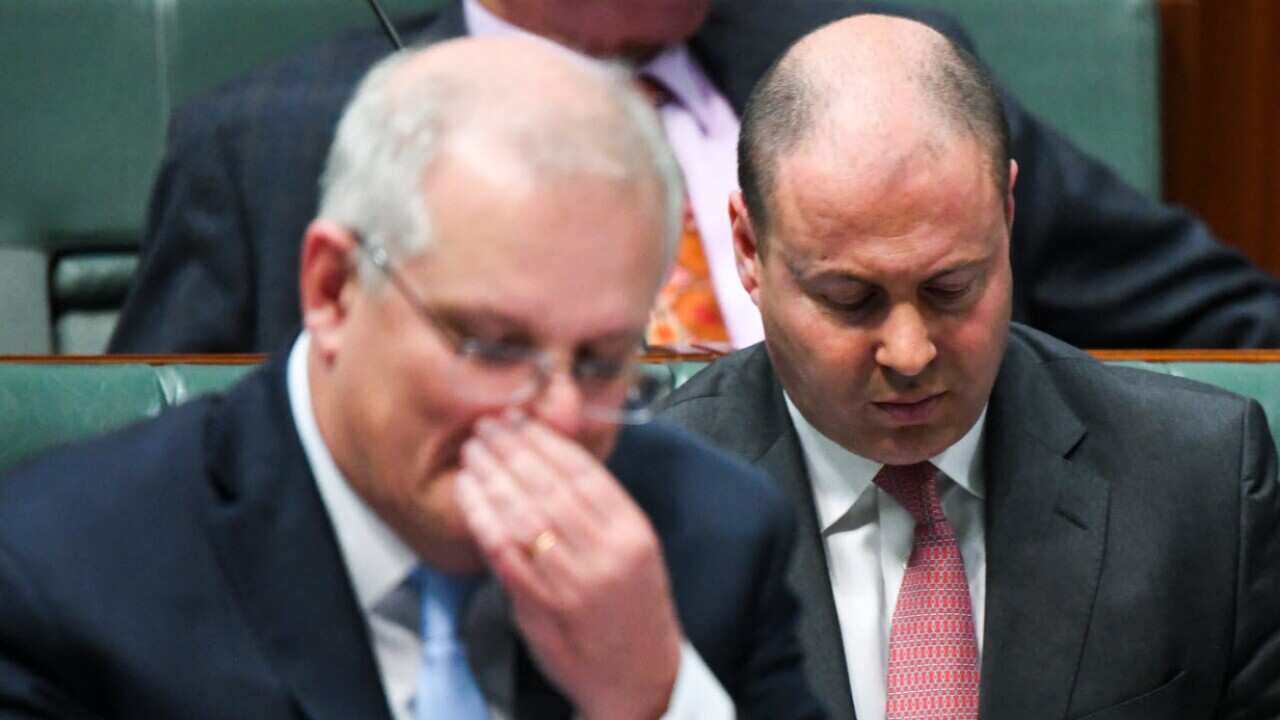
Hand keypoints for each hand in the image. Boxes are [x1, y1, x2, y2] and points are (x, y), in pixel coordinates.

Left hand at [455, 409, 682, 719]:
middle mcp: (603, 553)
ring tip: (474, 450)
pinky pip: (503, 552)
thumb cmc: (635, 610)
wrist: (639, 678)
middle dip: (513, 449)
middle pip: (548, 486)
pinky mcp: (540, 605)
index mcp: (632, 533)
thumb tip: (549, 461)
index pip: (584, 472)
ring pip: (523, 513)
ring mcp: (570, 581)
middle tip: (489, 424)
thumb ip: (600, 510)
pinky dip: (482, 518)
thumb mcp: (636, 550)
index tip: (523, 417)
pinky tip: (469, 494)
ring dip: (493, 475)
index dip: (547, 439)